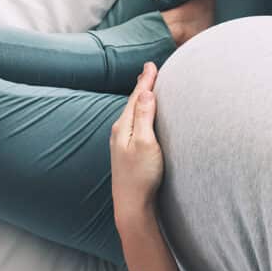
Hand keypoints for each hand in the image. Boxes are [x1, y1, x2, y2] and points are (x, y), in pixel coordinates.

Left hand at [110, 61, 163, 225]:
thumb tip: (146, 92)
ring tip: (145, 88)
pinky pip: (134, 124)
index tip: (152, 65)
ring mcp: (122, 143)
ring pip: (132, 113)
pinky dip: (140, 113)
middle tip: (149, 70)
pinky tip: (142, 117)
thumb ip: (144, 117)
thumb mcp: (145, 143)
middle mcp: (119, 132)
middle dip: (142, 86)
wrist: (132, 205)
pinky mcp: (127, 153)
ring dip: (140, 99)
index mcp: (124, 127)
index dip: (146, 80)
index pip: (137, 97)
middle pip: (133, 103)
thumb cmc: (141, 176)